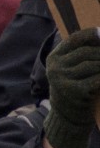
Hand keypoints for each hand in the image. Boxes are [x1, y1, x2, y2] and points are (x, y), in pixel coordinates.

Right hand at [42, 27, 99, 147]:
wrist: (67, 115)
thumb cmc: (73, 86)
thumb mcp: (68, 68)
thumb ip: (78, 53)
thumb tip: (98, 33)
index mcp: (53, 58)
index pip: (72, 40)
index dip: (88, 34)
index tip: (99, 32)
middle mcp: (55, 68)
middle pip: (86, 52)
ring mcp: (63, 80)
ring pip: (93, 65)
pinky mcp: (74, 91)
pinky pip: (96, 79)